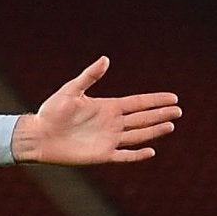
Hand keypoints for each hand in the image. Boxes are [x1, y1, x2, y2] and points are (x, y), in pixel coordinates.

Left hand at [12, 58, 179, 165]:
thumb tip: (105, 59)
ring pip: (138, 135)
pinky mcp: (101, 155)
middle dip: (160, 114)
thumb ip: (89, 77)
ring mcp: (108, 139)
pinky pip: (124, 156)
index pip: (138, 103)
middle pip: (142, 118)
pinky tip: (151, 151)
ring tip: (171, 125)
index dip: (155, 100)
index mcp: (107, 107)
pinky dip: (137, 155)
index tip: (173, 97)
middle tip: (179, 111)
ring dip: (154, 131)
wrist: (38, 136)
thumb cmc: (51, 112)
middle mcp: (111, 123)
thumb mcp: (71, 91)